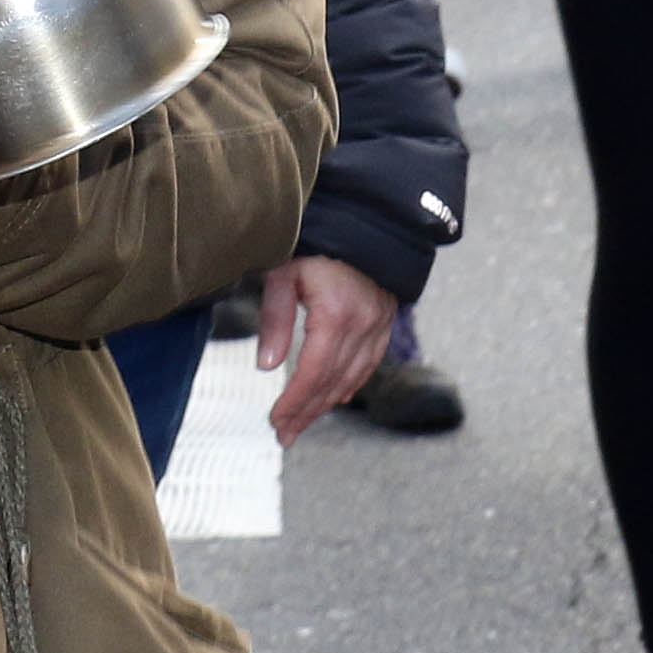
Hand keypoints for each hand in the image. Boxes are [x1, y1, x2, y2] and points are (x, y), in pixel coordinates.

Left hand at [254, 255, 399, 444]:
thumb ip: (276, 319)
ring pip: (353, 377)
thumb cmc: (316, 240)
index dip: (294, 402)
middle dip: (307, 412)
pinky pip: (369, 363)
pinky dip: (351, 384)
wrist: (364, 217)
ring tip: (302, 423)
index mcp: (335, 314)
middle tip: (285, 435)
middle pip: (332, 383)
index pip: (313, 372)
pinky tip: (336, 398)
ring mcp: (379, 324)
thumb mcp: (284, 272)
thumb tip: (267, 367)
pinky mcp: (385, 320)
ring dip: (327, 404)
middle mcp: (363, 324)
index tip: (276, 421)